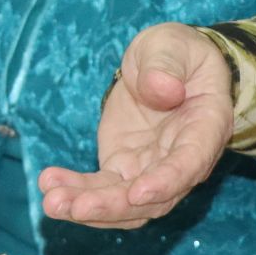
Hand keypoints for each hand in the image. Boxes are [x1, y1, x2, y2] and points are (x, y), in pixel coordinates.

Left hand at [37, 22, 232, 228]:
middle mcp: (183, 161)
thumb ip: (166, 65)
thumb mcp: (172, 46)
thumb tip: (162, 90)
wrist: (164, 65)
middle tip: (74, 207)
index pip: (190, 163)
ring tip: (52, 202)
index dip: (166, 182)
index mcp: (206, 127)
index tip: (137, 194)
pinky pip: (101, 188)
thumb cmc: (177, 53)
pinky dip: (76, 190)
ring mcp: (151, 168)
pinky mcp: (123, 166)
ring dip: (89, 208)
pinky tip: (49, 183)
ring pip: (125, 203)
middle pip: (153, 198)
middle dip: (113, 206)